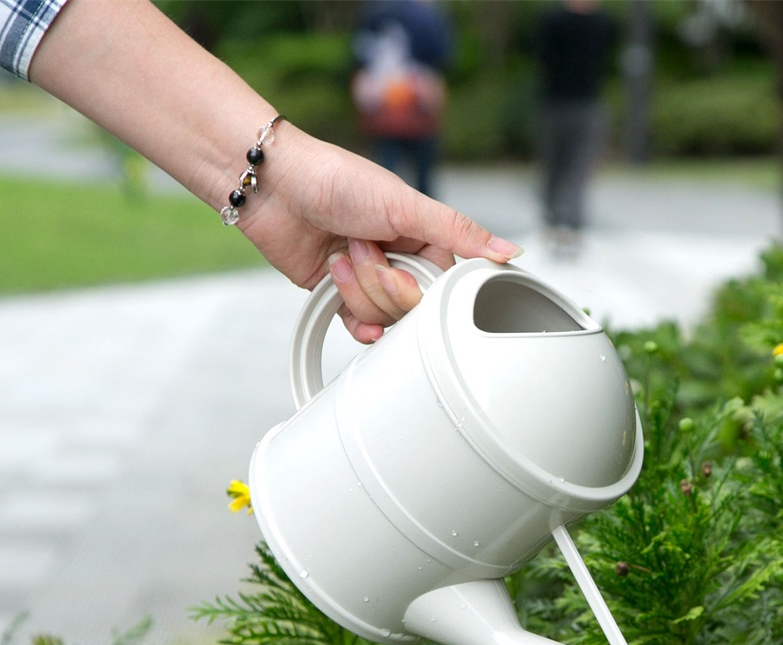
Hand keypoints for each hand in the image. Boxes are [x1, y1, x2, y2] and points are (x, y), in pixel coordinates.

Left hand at [244, 127, 522, 342]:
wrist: (271, 185)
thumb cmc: (334, 179)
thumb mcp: (405, 203)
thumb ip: (459, 232)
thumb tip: (510, 251)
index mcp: (423, 237)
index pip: (444, 286)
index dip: (421, 286)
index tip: (402, 266)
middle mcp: (399, 259)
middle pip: (412, 307)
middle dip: (382, 283)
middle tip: (360, 247)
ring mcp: (369, 279)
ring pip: (385, 317)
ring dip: (357, 288)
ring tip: (340, 253)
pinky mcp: (340, 294)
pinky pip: (361, 327)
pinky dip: (353, 318)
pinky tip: (340, 293)